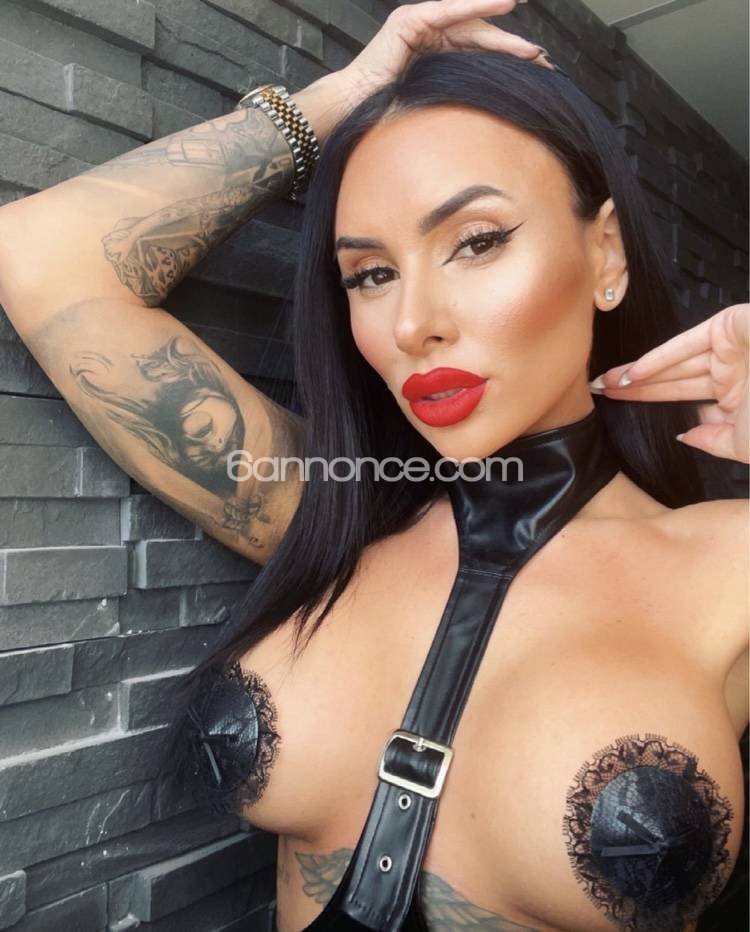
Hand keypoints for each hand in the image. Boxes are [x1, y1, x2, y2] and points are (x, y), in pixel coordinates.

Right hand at [339, 0, 551, 100]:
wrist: (354, 111)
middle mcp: (428, 35)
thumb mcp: (433, 106)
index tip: (536, 66)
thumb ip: (455, 101)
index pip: (477, 52)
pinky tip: (503, 5)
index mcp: (434, 56)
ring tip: (525, 19)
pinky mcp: (409, 21)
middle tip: (540, 56)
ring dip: (499, 17)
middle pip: (477, 35)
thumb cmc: (386, 115)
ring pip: (467, 20)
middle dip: (510, 44)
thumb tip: (488, 118)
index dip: (506, 56)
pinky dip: (475, 6)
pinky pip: (449, 11)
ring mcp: (417, 23)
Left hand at [589, 303, 748, 463]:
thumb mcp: (745, 444)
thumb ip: (716, 441)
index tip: (619, 411)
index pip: (688, 401)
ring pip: (676, 364)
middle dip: (635, 388)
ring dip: (638, 374)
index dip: (652, 403)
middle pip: (674, 381)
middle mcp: (733, 374)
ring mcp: (732, 350)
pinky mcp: (731, 327)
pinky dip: (659, 359)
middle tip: (599, 393)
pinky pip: (688, 344)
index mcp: (739, 399)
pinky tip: (630, 373)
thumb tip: (686, 436)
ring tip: (604, 384)